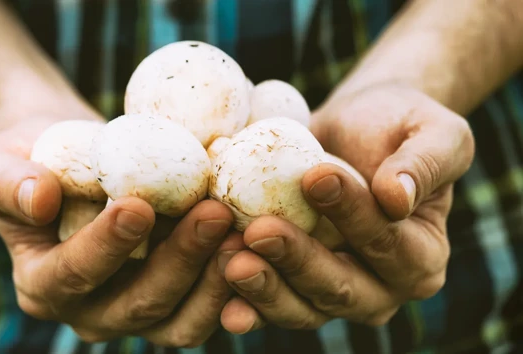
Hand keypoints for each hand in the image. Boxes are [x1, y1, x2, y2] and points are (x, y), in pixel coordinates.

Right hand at [0, 119, 242, 346]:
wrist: (74, 162)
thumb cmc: (34, 158)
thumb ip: (7, 182)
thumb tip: (39, 198)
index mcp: (43, 284)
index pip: (73, 274)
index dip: (105, 246)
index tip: (139, 205)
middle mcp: (90, 311)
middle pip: (139, 303)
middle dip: (180, 260)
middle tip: (215, 212)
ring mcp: (137, 313)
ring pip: (181, 319)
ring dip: (216, 279)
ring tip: (244, 231)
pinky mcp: (176, 301)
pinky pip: (209, 307)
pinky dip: (235, 284)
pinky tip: (257, 245)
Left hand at [218, 83, 474, 332]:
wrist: (354, 128)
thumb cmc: (396, 125)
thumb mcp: (433, 131)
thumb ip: (426, 163)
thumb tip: (396, 198)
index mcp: (422, 256)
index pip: (388, 243)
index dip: (353, 215)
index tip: (315, 177)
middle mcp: (380, 288)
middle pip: (340, 288)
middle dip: (298, 261)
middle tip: (259, 232)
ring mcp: (332, 293)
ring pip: (301, 306)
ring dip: (264, 288)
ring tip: (230, 258)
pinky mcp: (293, 287)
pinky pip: (269, 303)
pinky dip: (244, 298)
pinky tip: (218, 278)